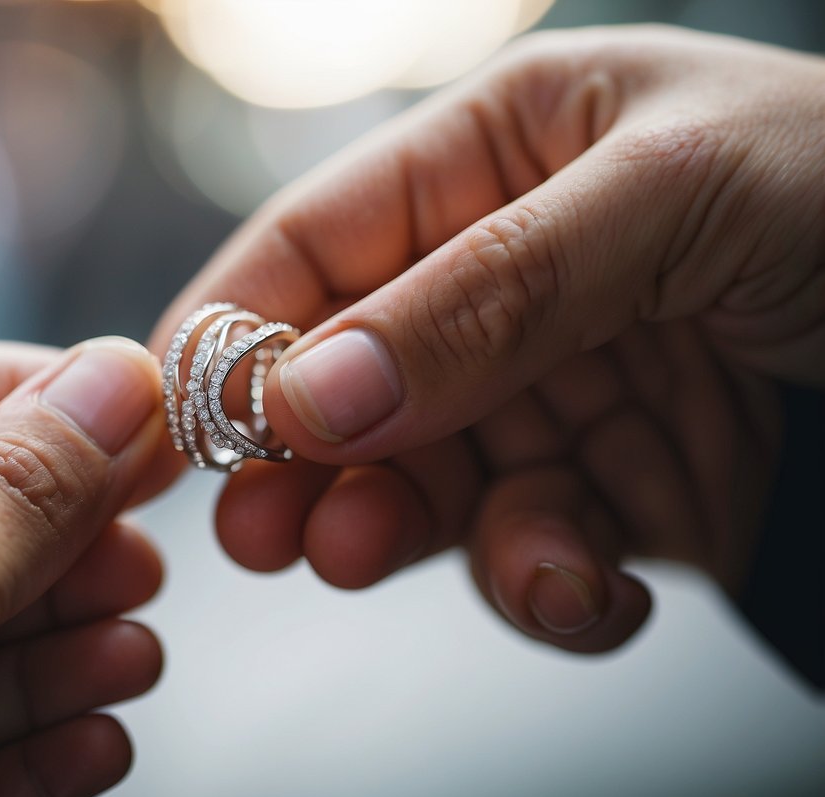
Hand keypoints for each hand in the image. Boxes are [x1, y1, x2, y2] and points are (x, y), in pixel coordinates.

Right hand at [154, 26, 823, 651]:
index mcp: (503, 154)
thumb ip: (482, 296)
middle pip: (349, 377)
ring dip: (404, 535)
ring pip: (423, 480)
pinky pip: (526, 550)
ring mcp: (552, 385)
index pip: (319, 242)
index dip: (237, 329)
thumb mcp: (670, 200)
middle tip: (265, 531)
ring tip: (382, 562)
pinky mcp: (608, 486)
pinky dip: (540, 588)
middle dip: (303, 459)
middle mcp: (507, 273)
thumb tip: (311, 394)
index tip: (178, 422)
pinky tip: (587, 590)